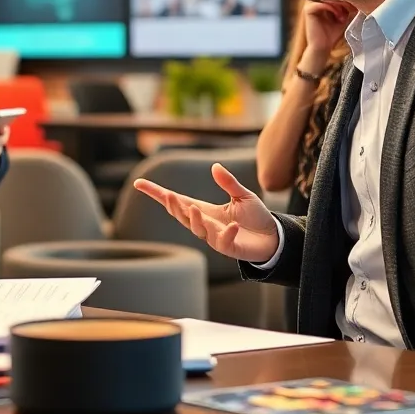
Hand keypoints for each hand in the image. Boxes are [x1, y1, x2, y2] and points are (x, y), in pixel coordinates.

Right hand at [133, 163, 279, 263]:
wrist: (274, 238)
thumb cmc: (256, 217)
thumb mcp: (242, 196)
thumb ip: (228, 183)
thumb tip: (214, 166)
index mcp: (205, 210)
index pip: (177, 201)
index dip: (157, 193)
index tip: (139, 184)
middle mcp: (206, 224)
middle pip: (181, 216)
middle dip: (173, 207)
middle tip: (167, 196)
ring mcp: (216, 237)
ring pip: (198, 230)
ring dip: (193, 220)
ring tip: (191, 208)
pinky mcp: (230, 247)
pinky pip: (224, 242)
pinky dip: (227, 234)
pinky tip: (232, 226)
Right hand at [303, 0, 355, 56]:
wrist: (323, 47)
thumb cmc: (332, 33)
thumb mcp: (343, 16)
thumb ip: (346, 6)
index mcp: (322, 0)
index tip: (355, 5)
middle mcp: (314, 0)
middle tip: (351, 8)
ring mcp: (310, 4)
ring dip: (338, 3)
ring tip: (344, 13)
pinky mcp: (308, 10)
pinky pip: (321, 3)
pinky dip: (332, 8)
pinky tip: (339, 15)